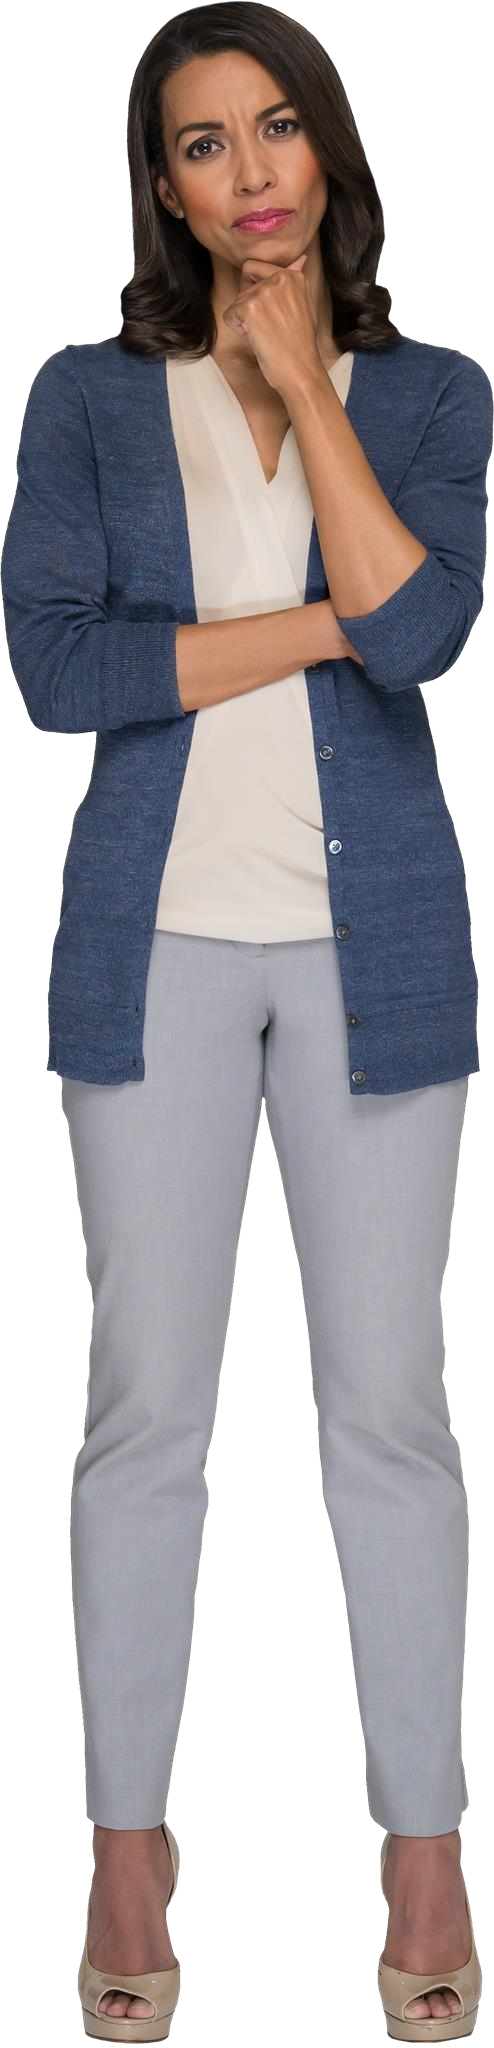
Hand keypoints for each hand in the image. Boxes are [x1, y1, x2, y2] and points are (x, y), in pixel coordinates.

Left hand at [222, 251, 321, 397]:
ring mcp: (264, 292)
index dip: (254, 290)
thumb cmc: (300, 344)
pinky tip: (257, 338)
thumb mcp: (304, 305)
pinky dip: (238, 329)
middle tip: (270, 325)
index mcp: (293, 276)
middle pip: (243, 284)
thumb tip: (300, 259)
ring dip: (245, 320)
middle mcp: (280, 279)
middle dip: (249, 305)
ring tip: (267, 333)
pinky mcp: (250, 308)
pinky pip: (229, 314)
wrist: (300, 370)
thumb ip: (294, 281)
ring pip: (237, 300)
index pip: (254, 268)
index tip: (270, 310)